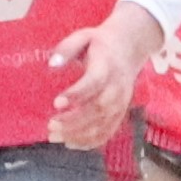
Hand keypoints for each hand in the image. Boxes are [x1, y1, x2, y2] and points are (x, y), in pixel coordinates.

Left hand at [44, 3, 159, 147]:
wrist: (130, 48)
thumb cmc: (100, 43)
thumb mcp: (83, 37)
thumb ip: (67, 49)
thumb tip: (52, 64)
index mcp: (107, 66)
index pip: (93, 83)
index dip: (76, 95)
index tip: (56, 103)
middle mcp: (117, 88)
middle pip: (98, 109)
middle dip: (73, 121)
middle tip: (50, 126)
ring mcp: (121, 103)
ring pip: (102, 124)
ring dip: (78, 134)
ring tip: (54, 137)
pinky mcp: (121, 112)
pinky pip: (108, 131)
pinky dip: (90, 141)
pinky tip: (71, 143)